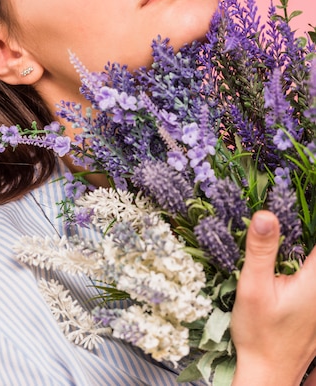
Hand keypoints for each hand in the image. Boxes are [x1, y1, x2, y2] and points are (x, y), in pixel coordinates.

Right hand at [231, 210, 315, 385]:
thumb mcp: (253, 287)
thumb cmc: (260, 334)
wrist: (268, 373)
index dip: (312, 216)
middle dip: (307, 227)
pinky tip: (290, 258)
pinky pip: (314, 277)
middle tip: (294, 208)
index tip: (304, 195)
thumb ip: (261, 250)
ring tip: (292, 227)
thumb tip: (267, 214)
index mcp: (315, 280)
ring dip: (306, 245)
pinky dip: (306, 261)